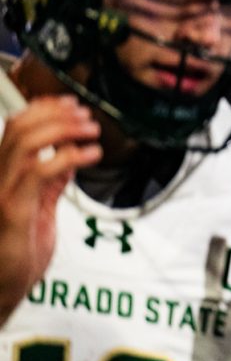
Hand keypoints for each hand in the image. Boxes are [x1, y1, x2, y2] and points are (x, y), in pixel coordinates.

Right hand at [0, 95, 101, 323]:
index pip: (14, 127)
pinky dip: (69, 156)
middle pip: (20, 127)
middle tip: (87, 117)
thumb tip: (67, 158)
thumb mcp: (38, 210)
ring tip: (92, 131)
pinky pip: (40, 171)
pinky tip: (91, 155)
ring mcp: (0, 191)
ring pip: (26, 141)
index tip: (72, 104)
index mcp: (1, 175)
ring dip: (65, 128)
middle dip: (58, 114)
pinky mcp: (11, 208)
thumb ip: (50, 184)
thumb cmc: (16, 255)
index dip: (43, 109)